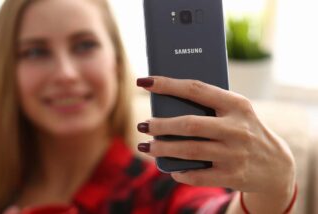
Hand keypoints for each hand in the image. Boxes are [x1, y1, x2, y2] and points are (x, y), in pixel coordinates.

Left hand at [136, 76, 295, 211]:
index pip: (196, 89)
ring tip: (146, 146)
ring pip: (189, 151)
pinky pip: (198, 176)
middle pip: (189, 124)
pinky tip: (170, 169)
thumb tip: (167, 104)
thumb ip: (209, 106)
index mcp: (237, 105)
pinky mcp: (232, 176)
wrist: (275, 164)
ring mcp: (235, 154)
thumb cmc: (244, 130)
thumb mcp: (236, 112)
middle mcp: (237, 129)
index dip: (167, 85)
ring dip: (162, 148)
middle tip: (143, 125)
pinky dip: (180, 173)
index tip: (145, 82)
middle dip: (160, 125)